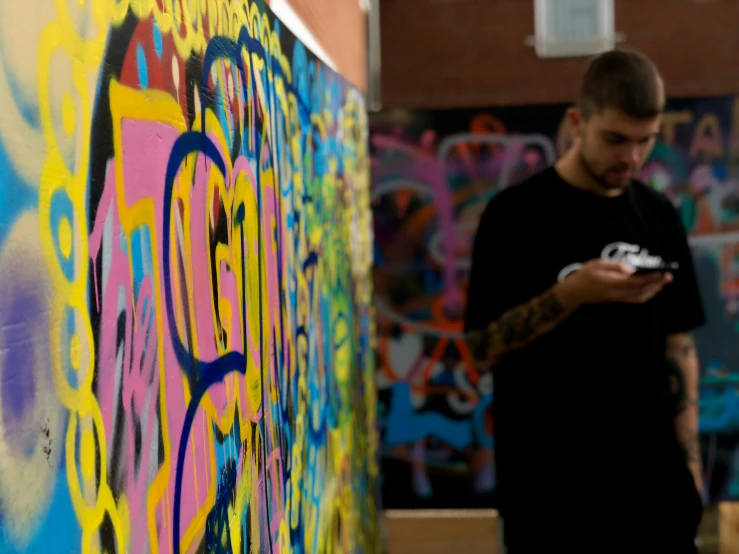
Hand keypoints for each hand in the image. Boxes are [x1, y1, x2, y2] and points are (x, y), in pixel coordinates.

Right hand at [554, 258, 672, 309]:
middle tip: (668, 276)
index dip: (650, 278)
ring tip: (662, 282)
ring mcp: (617, 298)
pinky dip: (646, 294)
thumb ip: (615, 266)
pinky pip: (635, 299)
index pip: (635, 281)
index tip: (662, 273)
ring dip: (653, 290)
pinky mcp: (617, 300)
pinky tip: (651, 288)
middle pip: (640, 291)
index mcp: (611, 282)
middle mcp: (616, 293)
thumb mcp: (597, 264)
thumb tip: (631, 269)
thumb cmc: (585, 275)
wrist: (574, 292)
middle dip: (656, 284)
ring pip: (639, 297)